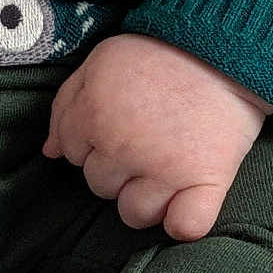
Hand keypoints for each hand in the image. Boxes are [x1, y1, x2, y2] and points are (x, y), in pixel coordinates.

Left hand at [43, 31, 269, 241]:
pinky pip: (184, 226)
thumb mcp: (101, 61)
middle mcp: (122, 149)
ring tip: (167, 166)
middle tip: (147, 138)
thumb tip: (50, 152)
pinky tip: (186, 200)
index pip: (74, 154)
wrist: (222, 46)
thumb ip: (67, 104)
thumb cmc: (158, 51)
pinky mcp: (205, 181)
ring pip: (135, 214)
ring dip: (147, 197)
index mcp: (92, 117)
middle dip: (118, 167)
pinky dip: (184, 221)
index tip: (120, 122)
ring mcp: (163, 170)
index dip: (94, 139)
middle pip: (100, 186)